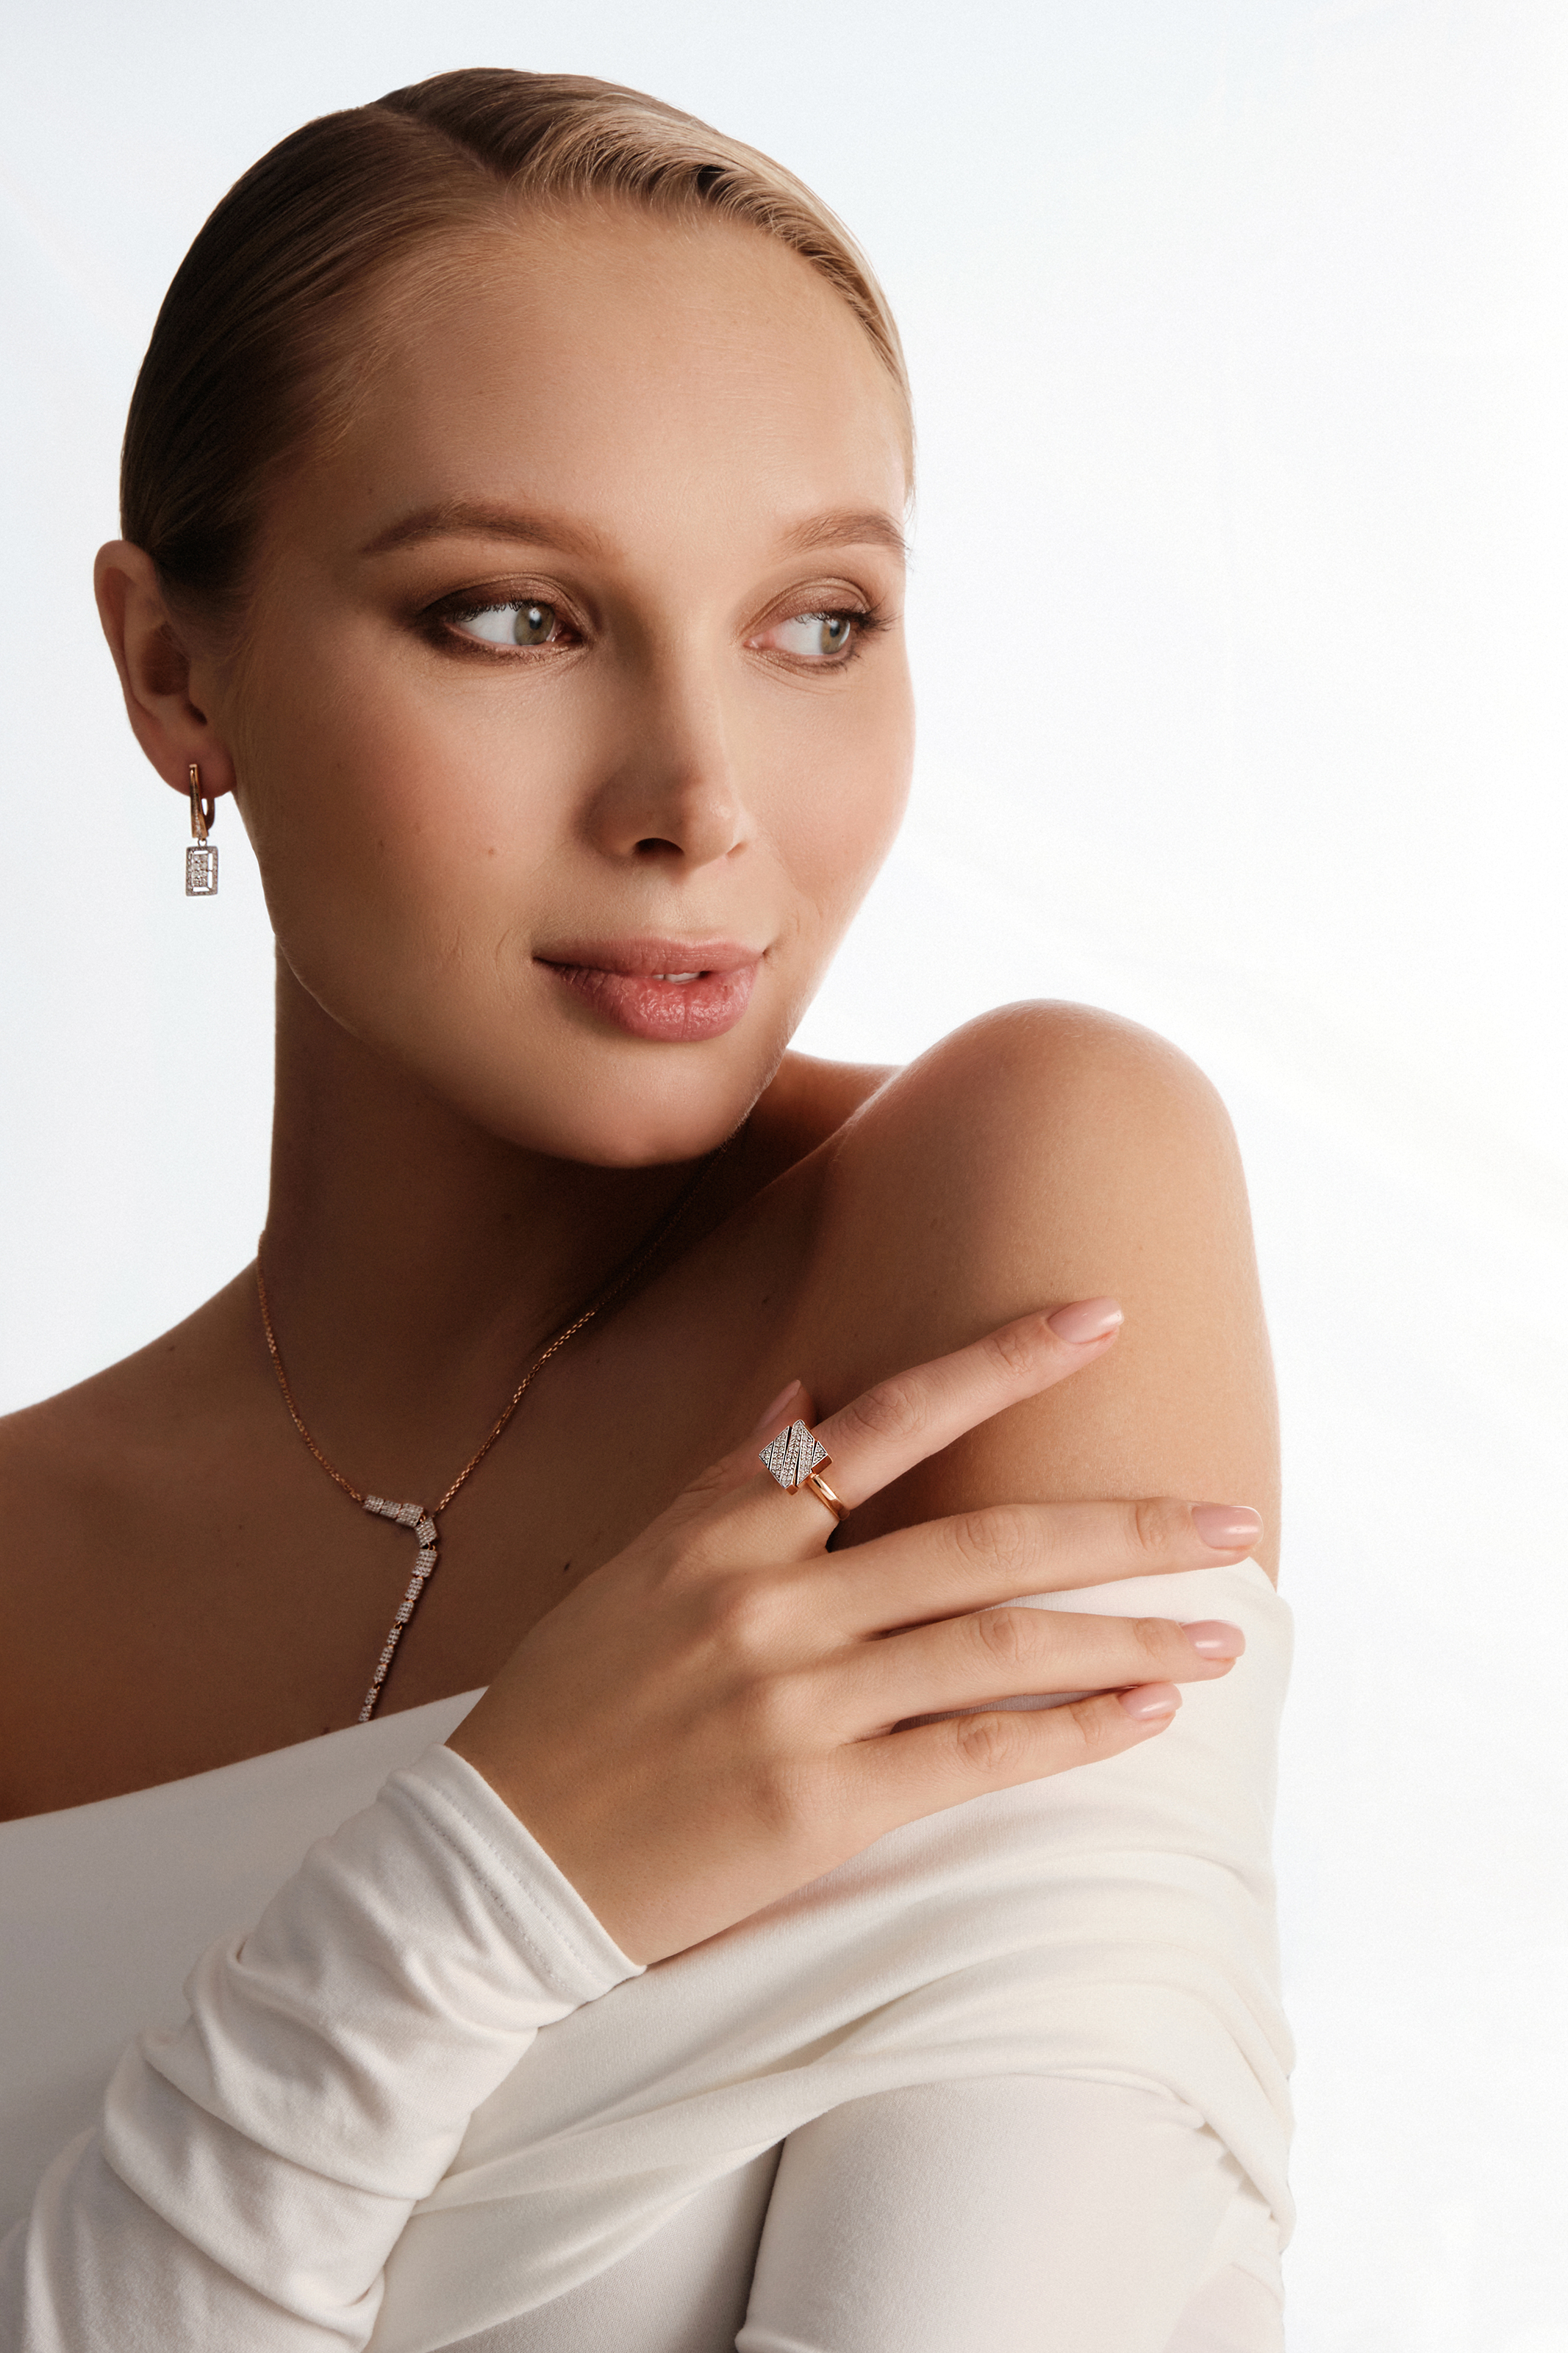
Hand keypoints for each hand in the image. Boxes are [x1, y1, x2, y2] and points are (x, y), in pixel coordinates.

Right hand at [448, 1301, 1261, 1962]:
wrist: (496, 1865)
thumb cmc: (568, 1709)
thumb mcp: (634, 1569)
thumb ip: (731, 1481)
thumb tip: (809, 1389)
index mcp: (722, 1532)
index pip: (884, 1419)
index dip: (999, 1362)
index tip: (1100, 1319)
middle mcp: (769, 1603)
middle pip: (981, 1538)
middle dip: (1123, 1524)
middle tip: (1234, 1518)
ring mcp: (797, 1705)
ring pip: (996, 1647)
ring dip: (1126, 1637)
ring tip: (1222, 1633)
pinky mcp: (817, 1807)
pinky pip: (973, 1759)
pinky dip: (1067, 1733)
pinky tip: (1141, 1717)